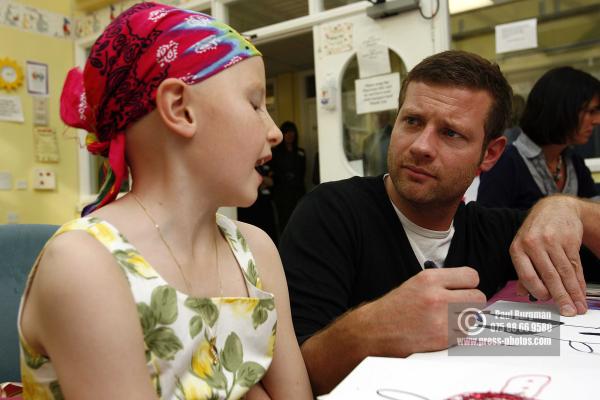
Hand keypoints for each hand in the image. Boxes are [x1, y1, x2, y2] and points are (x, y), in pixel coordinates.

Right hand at [364, 267, 485, 355]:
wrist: (374, 330)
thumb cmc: (394, 308)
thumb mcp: (416, 284)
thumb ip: (443, 283)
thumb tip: (468, 288)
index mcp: (429, 279)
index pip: (471, 276)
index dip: (469, 284)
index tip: (465, 289)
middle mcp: (437, 297)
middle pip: (478, 297)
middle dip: (471, 302)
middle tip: (459, 306)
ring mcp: (440, 319)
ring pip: (473, 318)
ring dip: (464, 320)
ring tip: (447, 320)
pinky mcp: (442, 339)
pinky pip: (464, 335)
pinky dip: (457, 334)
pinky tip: (441, 331)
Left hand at [510, 196, 586, 315]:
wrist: (555, 208)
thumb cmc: (535, 232)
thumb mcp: (522, 247)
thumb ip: (523, 270)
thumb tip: (522, 294)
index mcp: (517, 248)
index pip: (526, 274)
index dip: (537, 290)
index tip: (546, 302)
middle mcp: (533, 244)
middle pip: (549, 275)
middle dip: (560, 297)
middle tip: (568, 312)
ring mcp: (552, 241)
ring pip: (564, 272)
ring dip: (573, 292)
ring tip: (578, 306)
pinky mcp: (569, 240)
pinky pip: (575, 265)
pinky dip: (580, 281)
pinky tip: (582, 291)